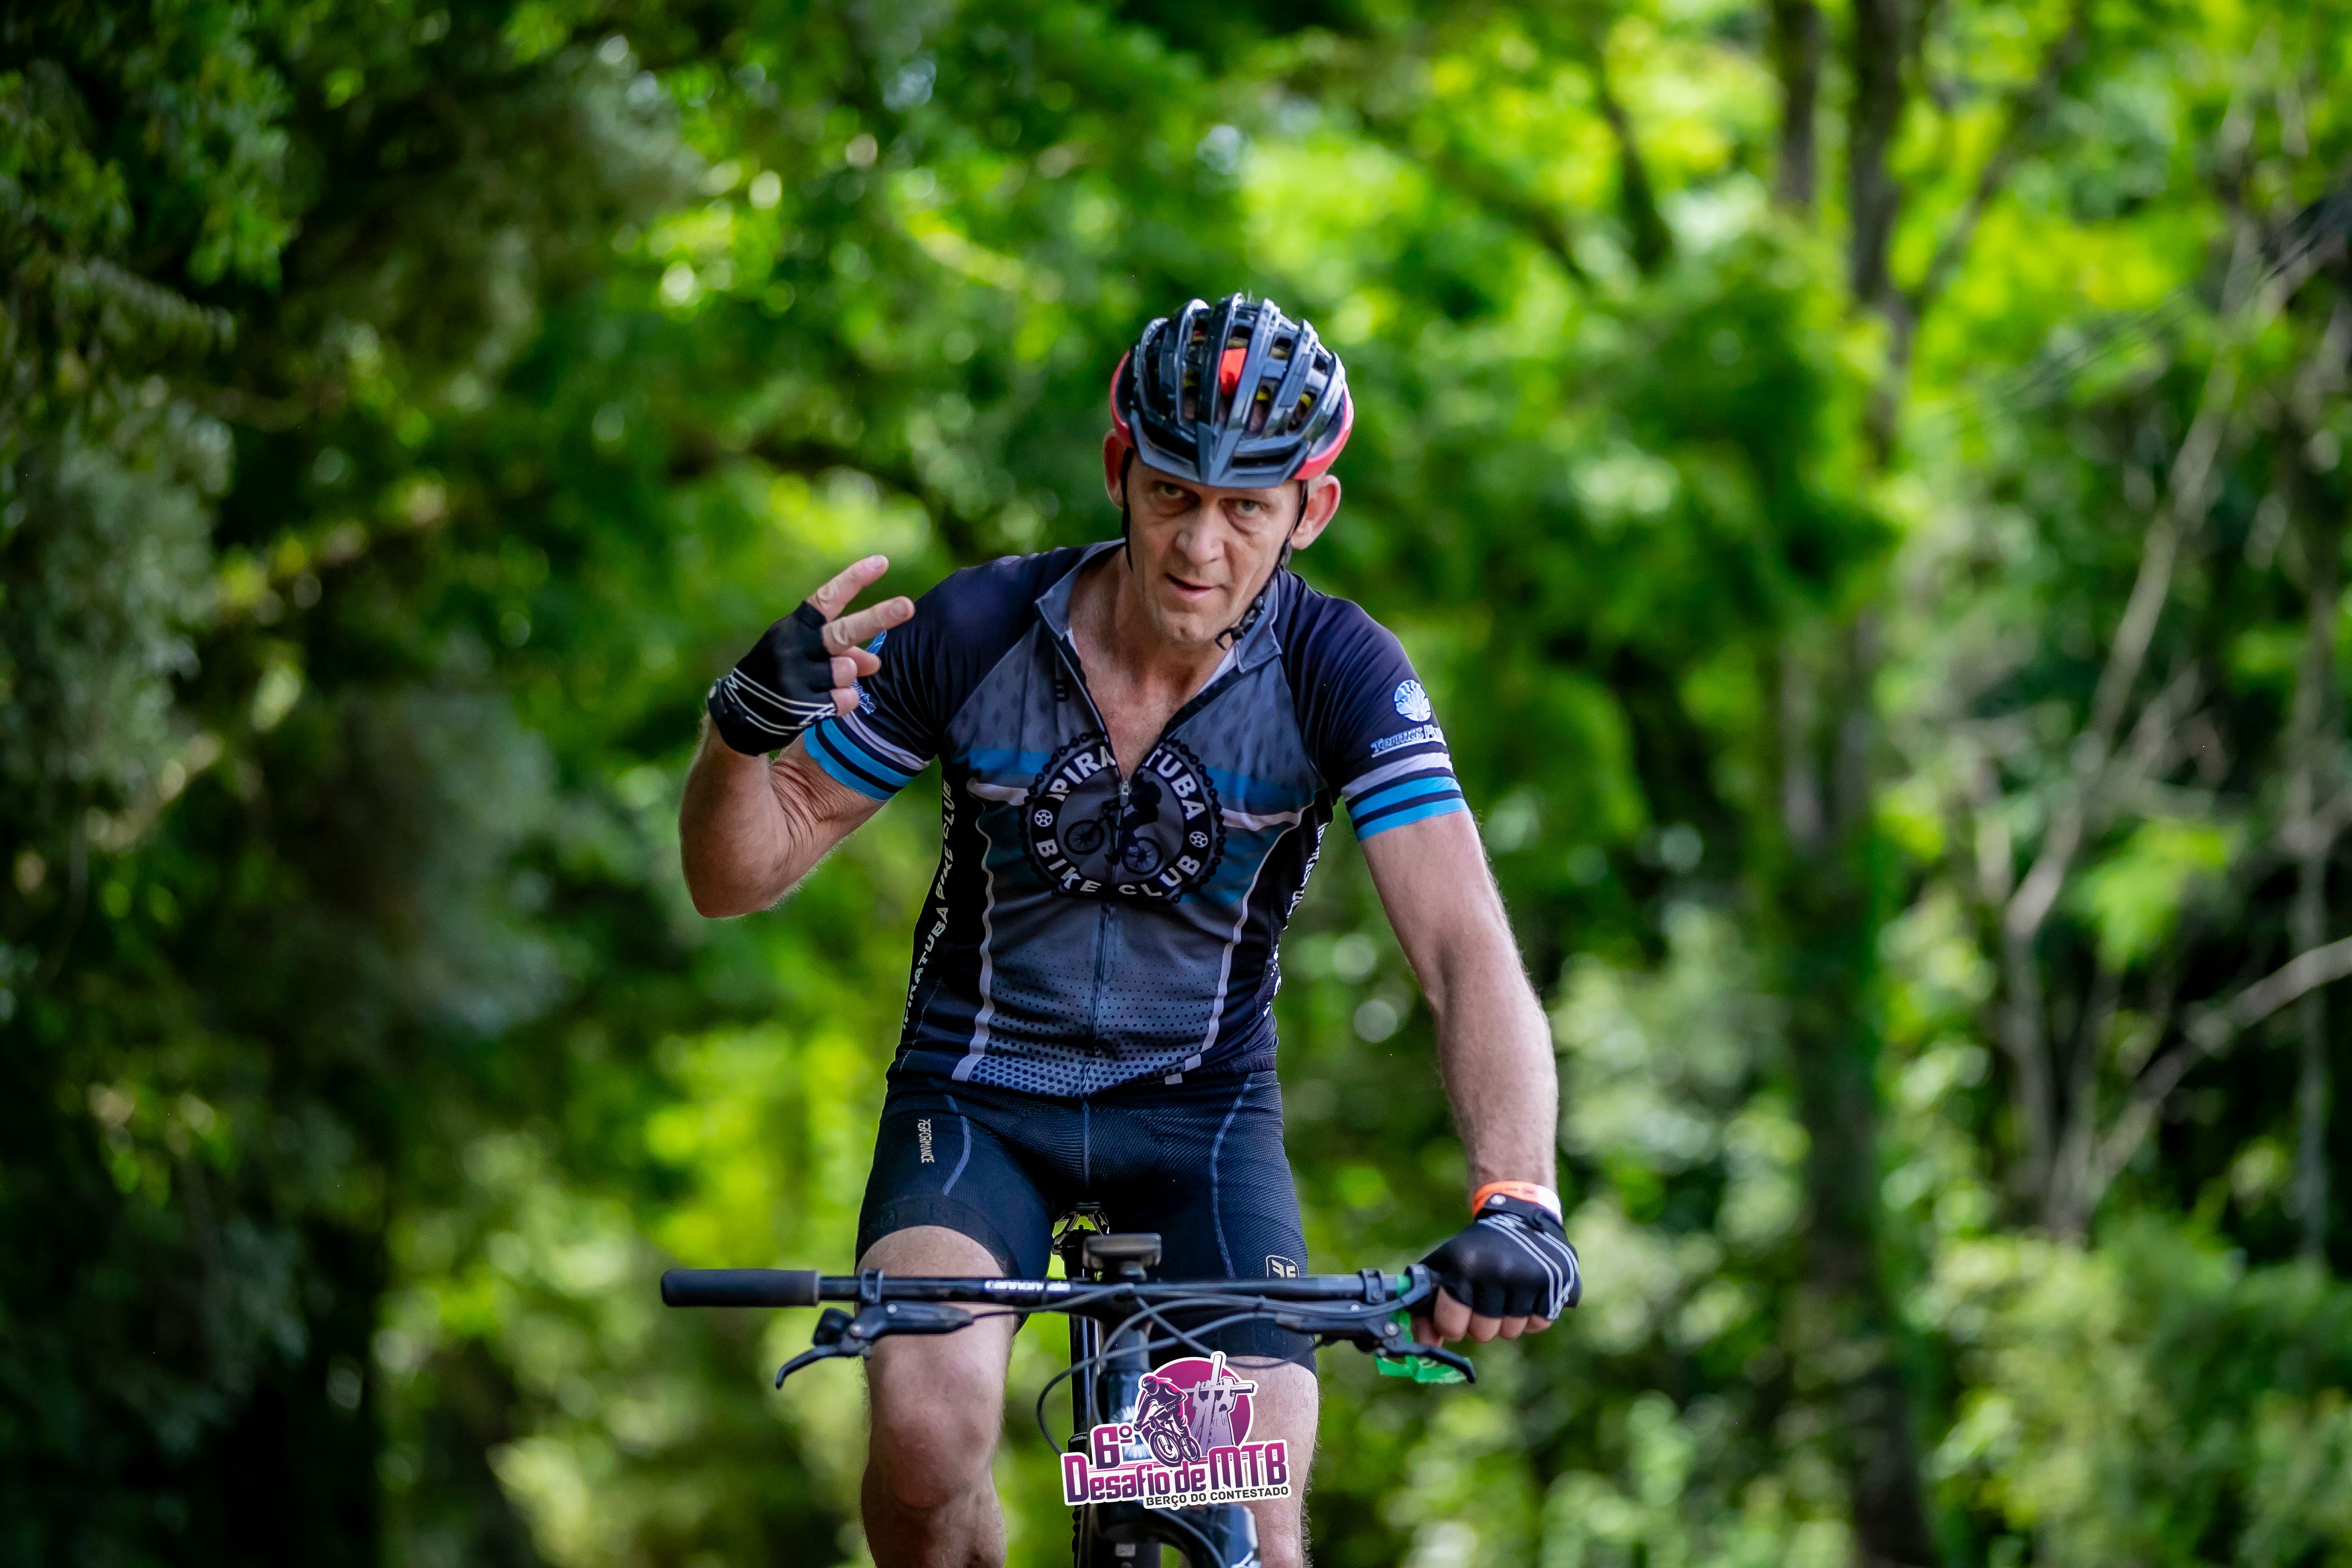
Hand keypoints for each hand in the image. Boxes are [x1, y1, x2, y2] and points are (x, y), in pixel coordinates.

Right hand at [705, 556, 913, 755]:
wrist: (742, 714)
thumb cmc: (782, 671)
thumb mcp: (804, 651)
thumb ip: (842, 649)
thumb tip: (875, 662)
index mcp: (794, 626)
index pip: (827, 598)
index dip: (854, 579)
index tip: (883, 562)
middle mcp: (793, 647)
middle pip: (844, 632)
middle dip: (878, 618)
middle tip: (908, 606)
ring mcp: (795, 677)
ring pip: (847, 671)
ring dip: (848, 676)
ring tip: (828, 681)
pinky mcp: (799, 707)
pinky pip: (845, 700)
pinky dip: (844, 700)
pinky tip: (823, 702)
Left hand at [1411, 1194, 1580, 1344]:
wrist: (1521, 1216)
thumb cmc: (1475, 1249)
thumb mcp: (1443, 1266)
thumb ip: (1426, 1306)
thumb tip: (1426, 1344)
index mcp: (1464, 1265)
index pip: (1451, 1324)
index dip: (1451, 1324)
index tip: (1456, 1314)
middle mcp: (1498, 1270)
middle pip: (1483, 1333)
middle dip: (1480, 1324)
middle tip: (1483, 1300)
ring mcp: (1529, 1277)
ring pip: (1511, 1331)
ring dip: (1507, 1319)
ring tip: (1506, 1291)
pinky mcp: (1556, 1282)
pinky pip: (1539, 1324)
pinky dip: (1533, 1315)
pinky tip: (1527, 1292)